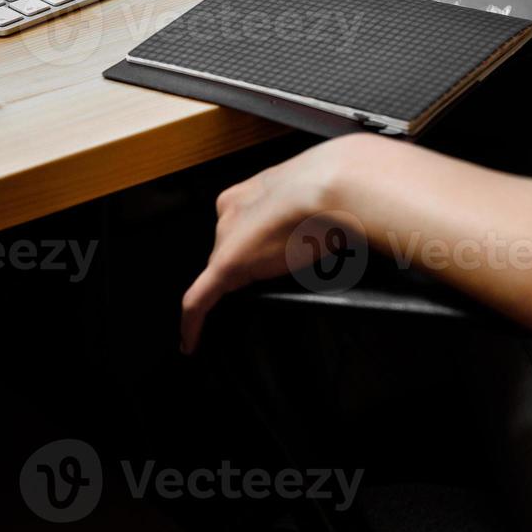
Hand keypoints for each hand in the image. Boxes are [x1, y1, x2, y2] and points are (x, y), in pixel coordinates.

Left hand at [179, 134, 382, 352]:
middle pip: (229, 248)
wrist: (337, 187)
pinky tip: (192, 343)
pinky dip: (193, 323)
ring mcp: (227, 239)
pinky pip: (199, 300)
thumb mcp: (323, 196)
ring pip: (219, 272)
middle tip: (276, 280)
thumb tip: (331, 231)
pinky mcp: (225, 268)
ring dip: (232, 289)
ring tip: (250, 308)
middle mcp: (230, 211)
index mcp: (248, 192)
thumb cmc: (339, 187)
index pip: (240, 224)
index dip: (252, 243)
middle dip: (247, 265)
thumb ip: (312, 211)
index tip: (268, 257)